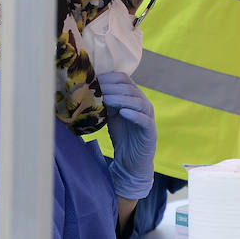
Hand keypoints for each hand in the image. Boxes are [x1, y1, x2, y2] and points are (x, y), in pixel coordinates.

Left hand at [98, 71, 156, 199]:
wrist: (131, 162)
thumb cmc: (122, 137)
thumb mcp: (111, 116)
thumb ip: (106, 102)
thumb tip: (89, 89)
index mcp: (133, 98)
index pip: (125, 80)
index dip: (110, 77)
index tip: (94, 78)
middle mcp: (143, 104)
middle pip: (131, 89)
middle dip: (113, 87)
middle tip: (97, 87)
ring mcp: (148, 117)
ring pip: (138, 102)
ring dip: (122, 99)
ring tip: (107, 98)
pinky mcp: (150, 131)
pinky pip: (144, 120)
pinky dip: (134, 115)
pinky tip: (123, 112)